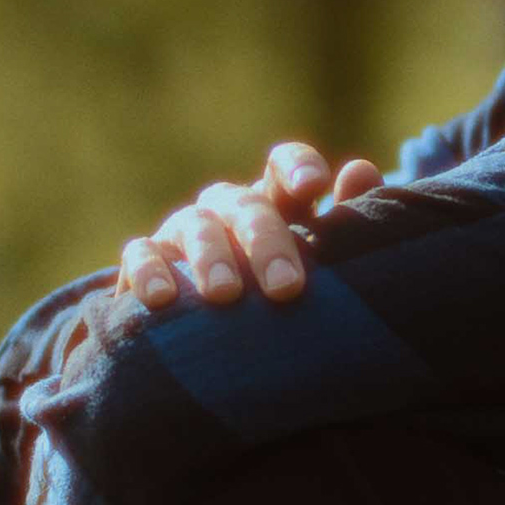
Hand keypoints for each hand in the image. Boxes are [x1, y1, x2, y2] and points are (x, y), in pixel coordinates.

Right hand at [114, 141, 383, 317]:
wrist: (212, 338)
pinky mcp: (146, 260)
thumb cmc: (277, 291)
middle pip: (247, 207)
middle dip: (267, 244)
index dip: (297, 168)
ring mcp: (184, 231)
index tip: (313, 186)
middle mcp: (228, 209)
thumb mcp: (316, 258)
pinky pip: (142, 256)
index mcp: (274, 202)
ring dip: (212, 259)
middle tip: (288, 287)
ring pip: (197, 229)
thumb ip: (345, 220)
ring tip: (226, 295)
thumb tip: (362, 171)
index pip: (284, 166)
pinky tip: (162, 299)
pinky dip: (149, 272)